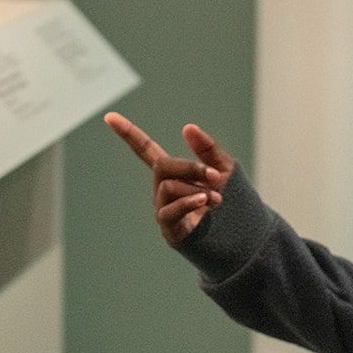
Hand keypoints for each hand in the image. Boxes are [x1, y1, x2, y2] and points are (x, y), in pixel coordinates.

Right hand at [104, 112, 235, 245]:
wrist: (243, 236)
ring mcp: (163, 209)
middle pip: (162, 166)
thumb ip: (207, 148)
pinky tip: (203, 200)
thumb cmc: (231, 201)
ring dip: (195, 188)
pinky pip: (170, 210)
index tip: (109, 116)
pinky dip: (188, 202)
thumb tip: (187, 127)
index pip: (146, 149)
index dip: (128, 133)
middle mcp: (163, 190)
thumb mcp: (224, 168)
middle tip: (216, 177)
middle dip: (190, 167)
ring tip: (217, 198)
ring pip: (168, 186)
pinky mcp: (169, 229)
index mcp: (173, 173)